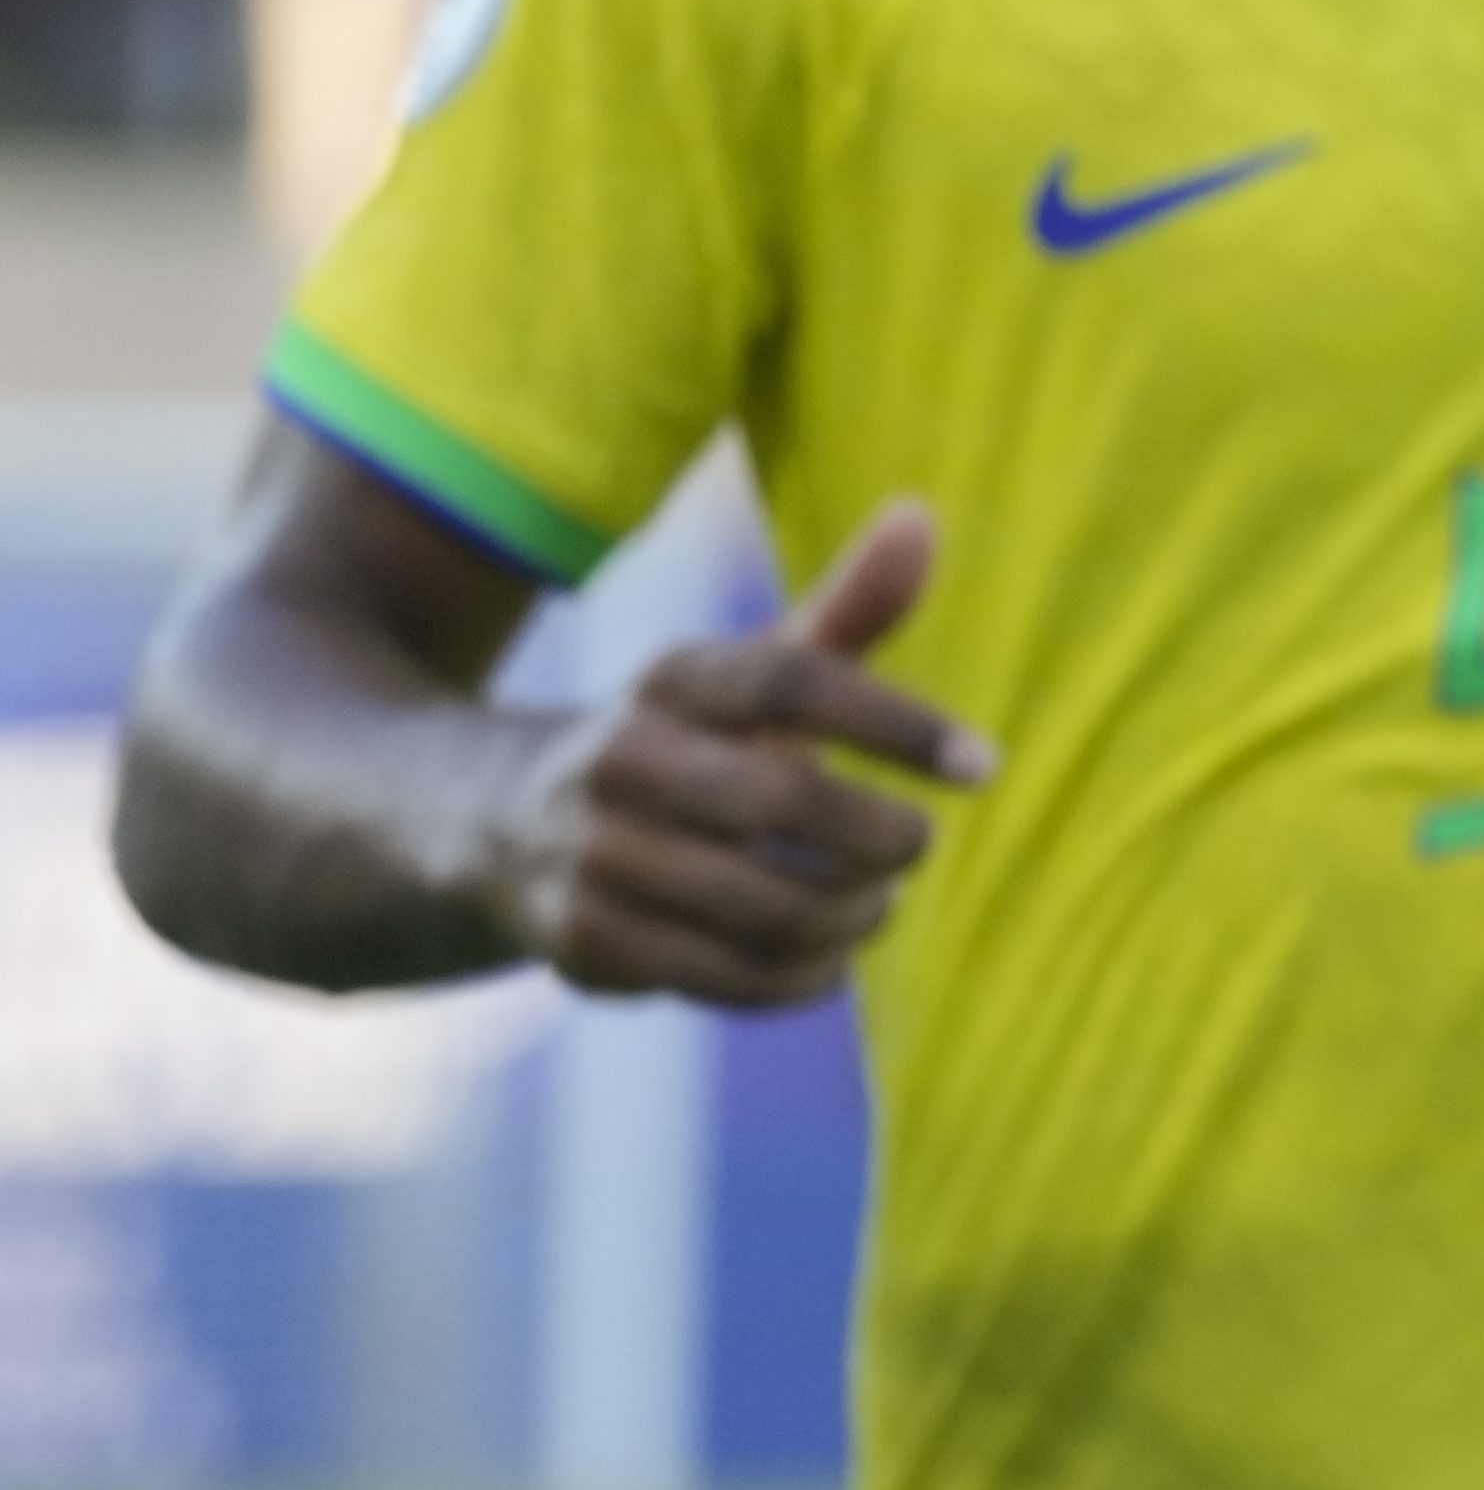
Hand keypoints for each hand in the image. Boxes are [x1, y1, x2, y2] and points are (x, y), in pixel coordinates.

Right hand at [487, 500, 989, 1009]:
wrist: (493, 821)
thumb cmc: (682, 739)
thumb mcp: (752, 670)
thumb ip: (847, 609)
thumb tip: (923, 514)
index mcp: (672, 681)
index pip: (792, 682)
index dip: (897, 723)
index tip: (983, 765)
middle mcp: (618, 762)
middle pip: (777, 802)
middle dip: (874, 835)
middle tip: (917, 846)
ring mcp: (594, 858)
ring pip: (758, 904)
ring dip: (847, 914)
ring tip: (876, 901)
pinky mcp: (585, 945)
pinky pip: (722, 976)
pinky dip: (800, 975)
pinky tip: (830, 955)